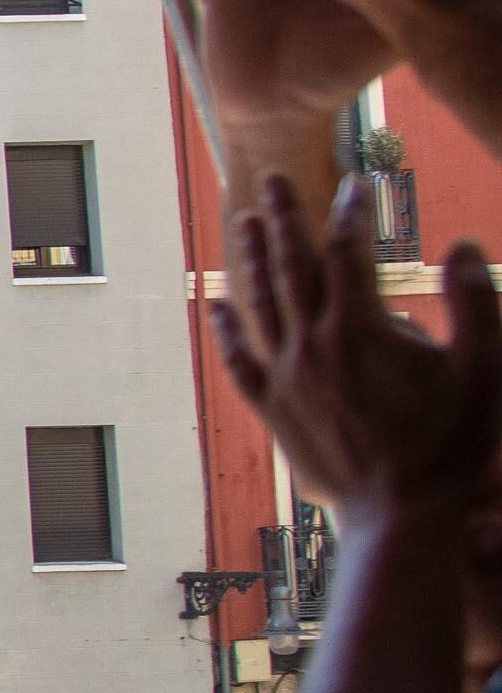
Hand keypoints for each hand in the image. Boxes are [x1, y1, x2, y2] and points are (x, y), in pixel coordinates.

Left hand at [213, 172, 501, 525]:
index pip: (349, 252)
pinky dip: (228, 332)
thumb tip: (461, 245)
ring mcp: (287, 380)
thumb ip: (476, 304)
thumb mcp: (484, 370)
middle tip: (270, 176)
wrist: (405, 516)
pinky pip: (242, 363)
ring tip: (247, 222)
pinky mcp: (275, 412)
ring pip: (261, 306)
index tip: (357, 180)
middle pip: (292, 268)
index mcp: (359, 330)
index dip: (352, 212)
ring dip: (253, 260)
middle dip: (284, 218)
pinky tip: (216, 306)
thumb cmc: (453, 445)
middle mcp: (311, 347)